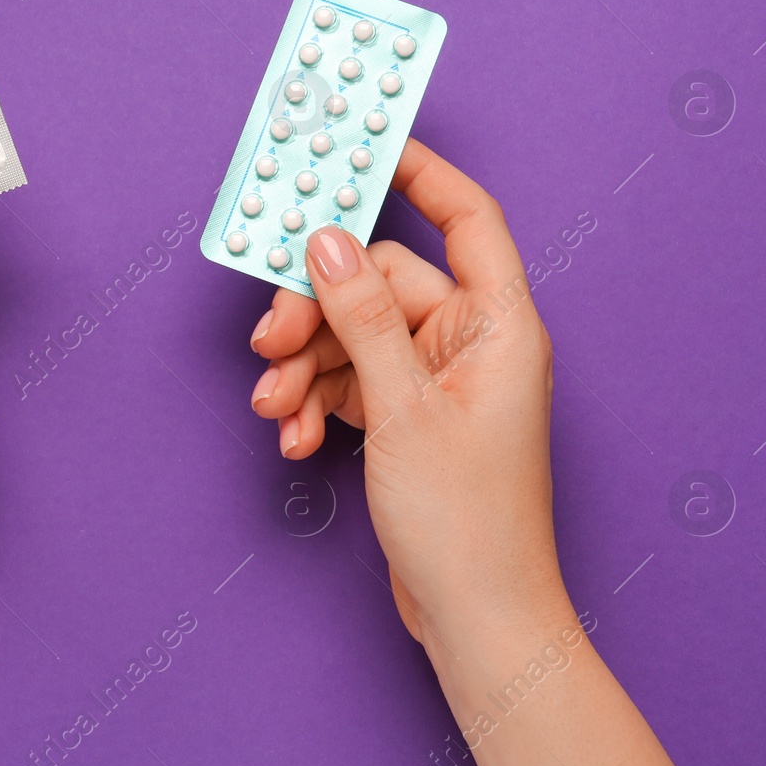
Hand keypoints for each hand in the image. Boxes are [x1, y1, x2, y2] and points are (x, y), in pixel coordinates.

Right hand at [249, 139, 567, 646]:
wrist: (476, 618)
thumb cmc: (467, 522)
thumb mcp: (401, 409)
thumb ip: (360, 318)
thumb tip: (325, 243)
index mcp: (498, 324)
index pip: (464, 217)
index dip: (418, 173)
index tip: (359, 148)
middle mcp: (471, 342)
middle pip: (379, 284)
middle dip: (315, 312)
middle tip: (268, 340)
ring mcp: (438, 382)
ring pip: (354, 335)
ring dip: (305, 366)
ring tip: (274, 408)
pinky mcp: (409, 417)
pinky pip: (352, 381)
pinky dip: (317, 402)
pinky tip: (295, 437)